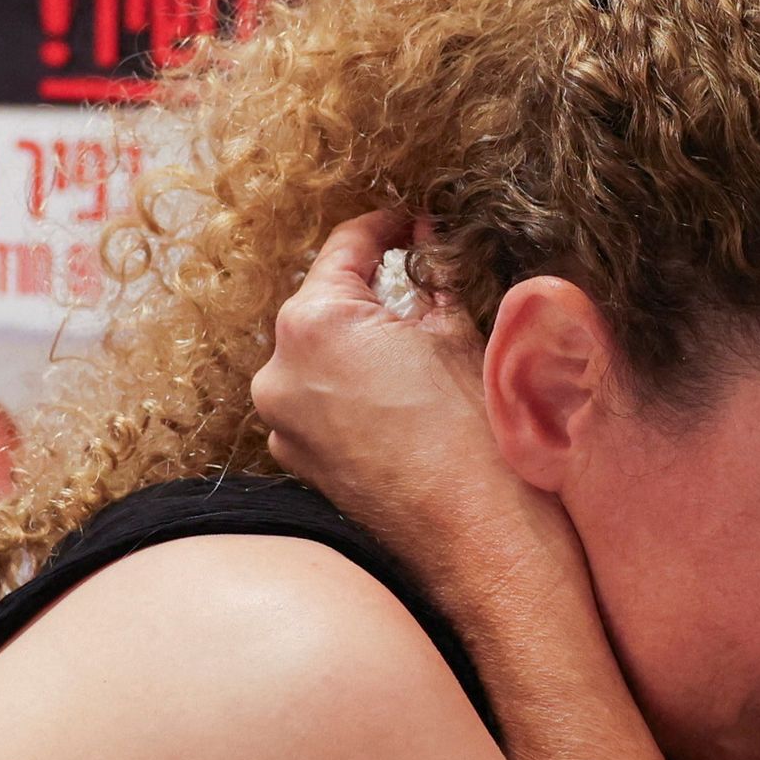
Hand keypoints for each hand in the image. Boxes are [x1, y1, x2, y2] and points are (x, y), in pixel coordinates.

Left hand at [252, 212, 580, 618]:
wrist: (480, 536)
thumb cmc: (478, 435)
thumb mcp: (461, 332)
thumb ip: (434, 275)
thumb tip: (427, 241)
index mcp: (313, 322)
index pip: (347, 246)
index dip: (389, 225)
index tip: (416, 222)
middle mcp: (278, 370)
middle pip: (328, 303)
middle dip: (377, 293)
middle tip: (430, 285)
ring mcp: (282, 422)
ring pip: (323, 355)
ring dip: (365, 344)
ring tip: (423, 353)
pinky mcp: (298, 460)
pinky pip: (322, 402)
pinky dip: (357, 390)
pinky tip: (408, 401)